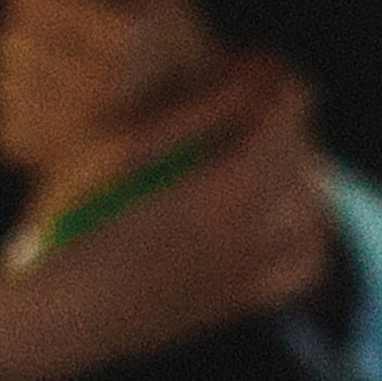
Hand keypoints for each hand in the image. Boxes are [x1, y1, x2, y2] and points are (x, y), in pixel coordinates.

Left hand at [0, 0, 223, 179]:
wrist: (200, 146)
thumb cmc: (177, 55)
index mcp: (122, 40)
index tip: (63, 4)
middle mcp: (95, 92)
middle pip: (7, 36)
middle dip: (28, 32)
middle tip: (67, 46)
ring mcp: (68, 134)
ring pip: (0, 79)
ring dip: (24, 74)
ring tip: (69, 84)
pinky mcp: (46, 162)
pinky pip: (3, 121)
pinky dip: (24, 115)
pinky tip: (63, 118)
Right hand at [0, 59, 331, 380]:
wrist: (66, 315)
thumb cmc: (79, 221)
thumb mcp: (123, 149)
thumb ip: (194, 113)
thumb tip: (250, 79)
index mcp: (227, 187)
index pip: (290, 111)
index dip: (275, 77)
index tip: (252, 65)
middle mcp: (254, 233)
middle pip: (305, 158)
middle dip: (286, 118)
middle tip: (251, 101)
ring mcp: (253, 273)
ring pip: (315, 214)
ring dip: (303, 173)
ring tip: (269, 154)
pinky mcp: (242, 301)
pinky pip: (304, 267)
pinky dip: (308, 234)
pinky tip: (282, 216)